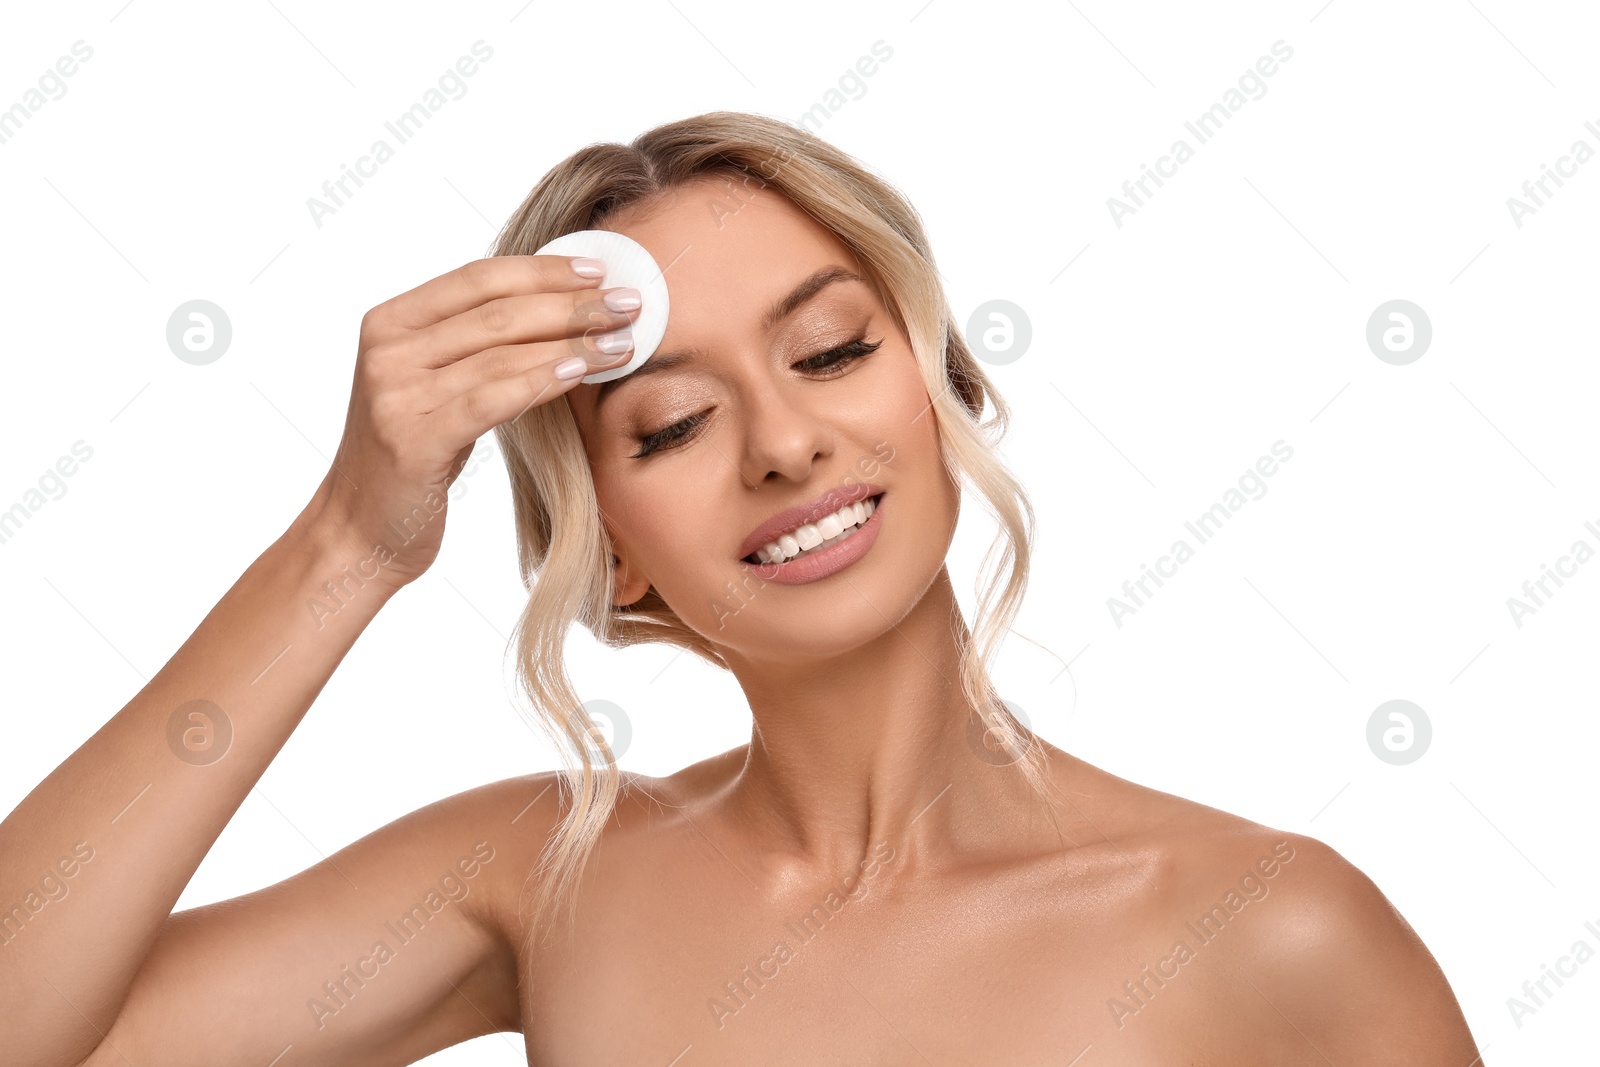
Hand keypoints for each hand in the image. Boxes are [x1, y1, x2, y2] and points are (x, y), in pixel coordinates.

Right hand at [304, 255, 638, 589]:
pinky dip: (543, 379)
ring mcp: (395, 393)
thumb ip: (473, 346)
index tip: (600, 271)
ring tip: (624, 341)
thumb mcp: (434, 387)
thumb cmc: (412, 456)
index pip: (479, 277)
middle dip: (572, 304)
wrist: (359, 530)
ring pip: (504, 352)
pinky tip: (582, 371)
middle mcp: (386, 350)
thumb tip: (560, 307)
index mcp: (389, 321)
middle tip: (630, 304)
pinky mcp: (414, 438)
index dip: (544, 270)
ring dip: (573, 341)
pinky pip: (493, 397)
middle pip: (499, 311)